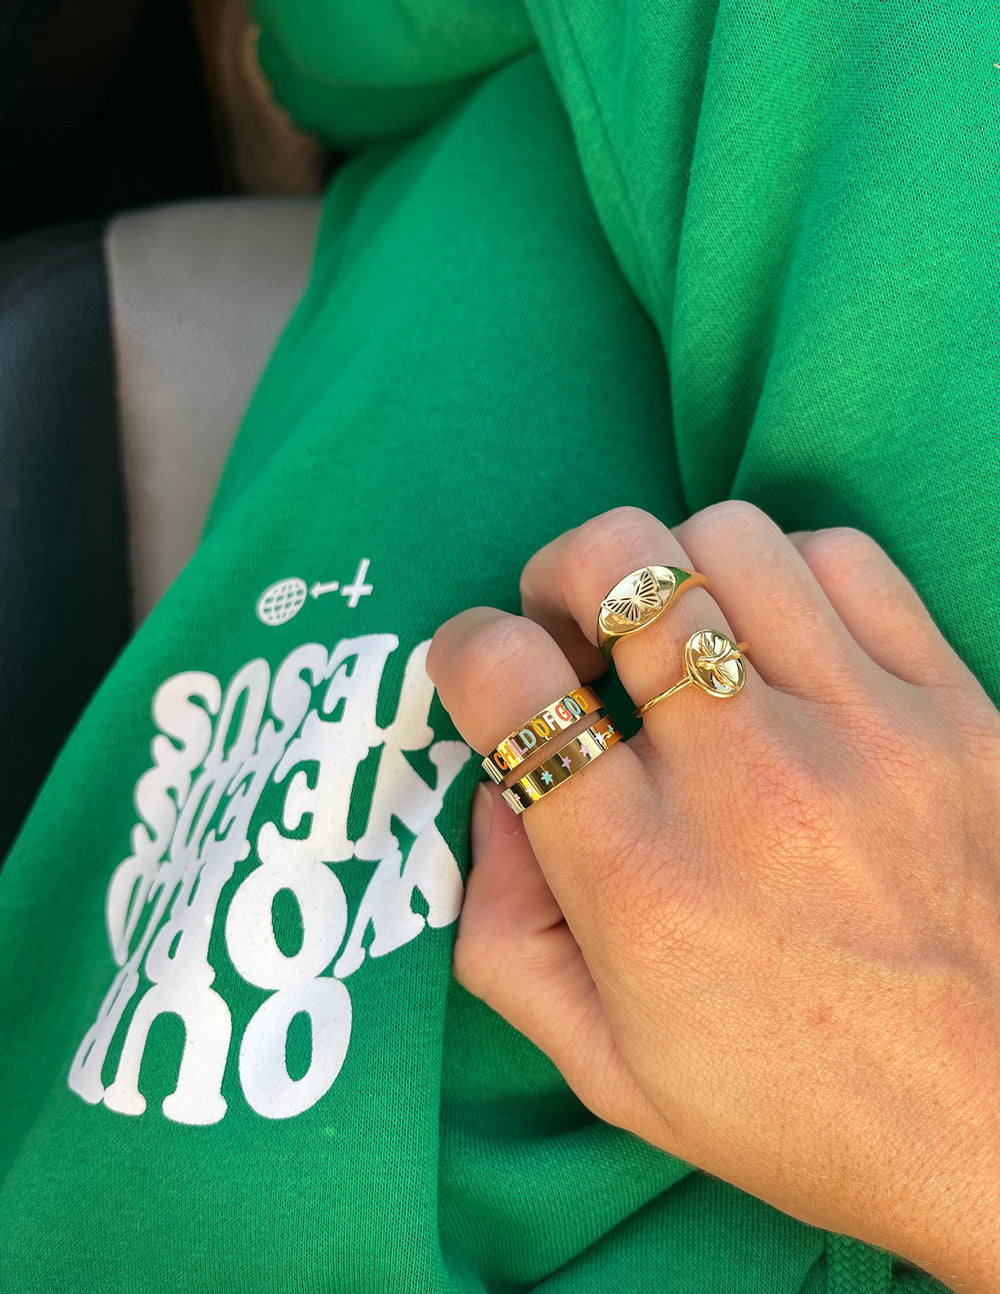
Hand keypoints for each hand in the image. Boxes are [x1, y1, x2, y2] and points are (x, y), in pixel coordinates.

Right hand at [427, 503, 999, 1293]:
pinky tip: (783, 642)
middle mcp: (743, 784)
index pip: (508, 680)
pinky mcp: (955, 709)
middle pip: (615, 565)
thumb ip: (506, 934)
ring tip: (682, 638)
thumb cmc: (803, 1109)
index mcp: (638, 879)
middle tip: (574, 629)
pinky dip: (789, 575)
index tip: (484, 668)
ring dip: (673, 572)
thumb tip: (497, 792)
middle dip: (559, 571)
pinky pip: (845, 560)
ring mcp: (861, 731)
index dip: (466, 647)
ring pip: (727, 540)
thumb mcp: (608, 1070)